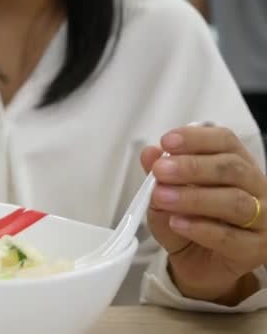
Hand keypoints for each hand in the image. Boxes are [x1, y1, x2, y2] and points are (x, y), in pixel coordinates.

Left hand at [141, 126, 264, 305]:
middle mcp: (255, 187)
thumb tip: (149, 153)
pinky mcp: (256, 249)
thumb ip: (159, 175)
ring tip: (162, 197)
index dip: (197, 139)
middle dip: (193, 167)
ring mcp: (262, 219)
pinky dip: (201, 228)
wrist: (197, 265)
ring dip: (194, 198)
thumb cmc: (187, 223)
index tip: (167, 141)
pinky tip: (177, 223)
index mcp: (236, 165)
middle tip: (160, 170)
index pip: (225, 141)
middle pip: (232, 168)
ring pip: (235, 202)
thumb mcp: (164, 196)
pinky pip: (231, 237)